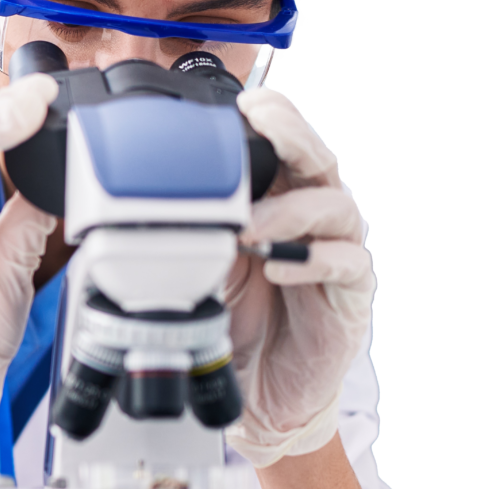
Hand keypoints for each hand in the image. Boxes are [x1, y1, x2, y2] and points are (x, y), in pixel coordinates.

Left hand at [224, 87, 375, 467]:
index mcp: (276, 197)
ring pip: (334, 206)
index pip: (281, 146)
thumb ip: (189, 225)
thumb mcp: (200, 260)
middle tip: (261, 121)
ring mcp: (335, 251)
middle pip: (316, 159)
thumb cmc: (233, 314)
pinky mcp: (350, 292)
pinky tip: (279, 268)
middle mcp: (310, 216)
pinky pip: (346, 264)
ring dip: (288, 211)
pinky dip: (312, 260)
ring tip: (248, 229)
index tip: (242, 101)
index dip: (270, 118)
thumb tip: (137, 195)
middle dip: (290, 134)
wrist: (260, 387)